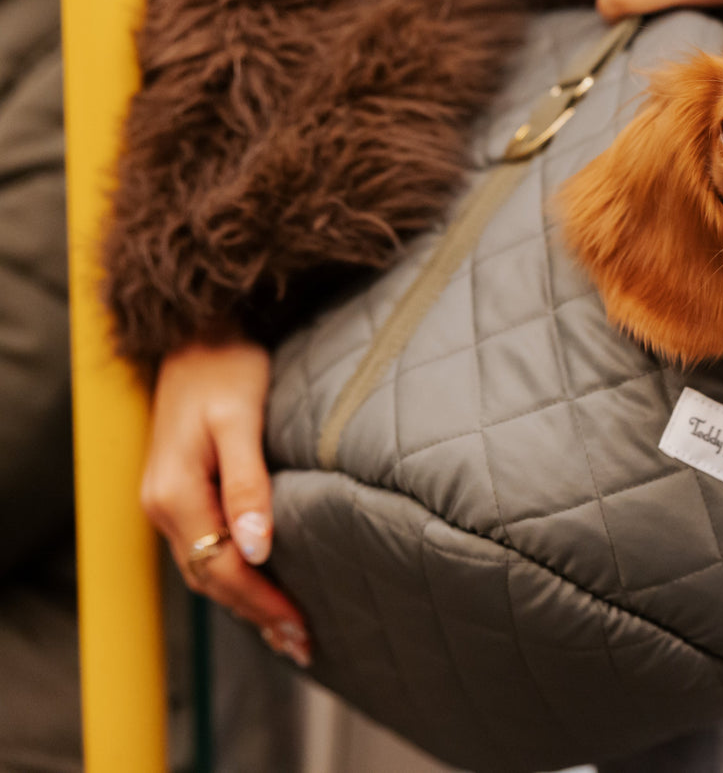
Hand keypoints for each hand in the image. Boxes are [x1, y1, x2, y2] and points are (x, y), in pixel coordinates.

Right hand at [140, 333, 309, 666]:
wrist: (197, 334)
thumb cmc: (226, 369)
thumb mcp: (240, 422)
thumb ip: (248, 484)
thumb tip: (256, 550)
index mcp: (175, 494)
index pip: (221, 568)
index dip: (262, 602)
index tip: (301, 627)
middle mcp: (162, 504)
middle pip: (210, 578)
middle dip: (256, 614)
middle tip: (303, 644)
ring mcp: (166, 500)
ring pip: (204, 568)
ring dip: (243, 602)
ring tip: (286, 631)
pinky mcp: (180, 491)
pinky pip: (203, 548)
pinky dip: (231, 576)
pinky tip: (259, 586)